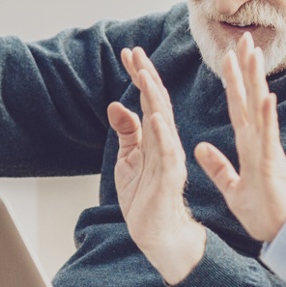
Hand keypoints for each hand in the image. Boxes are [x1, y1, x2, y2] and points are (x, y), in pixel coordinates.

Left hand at [107, 47, 206, 284]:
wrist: (158, 233)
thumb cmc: (145, 198)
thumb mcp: (129, 160)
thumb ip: (126, 133)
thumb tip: (116, 105)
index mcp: (156, 138)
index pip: (149, 99)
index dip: (140, 75)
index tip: (129, 53)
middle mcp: (166, 143)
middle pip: (157, 102)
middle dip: (146, 76)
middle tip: (135, 52)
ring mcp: (169, 158)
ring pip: (163, 121)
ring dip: (154, 97)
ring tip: (144, 74)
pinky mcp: (169, 177)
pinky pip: (166, 151)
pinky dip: (160, 132)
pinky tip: (154, 115)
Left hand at [194, 33, 285, 241]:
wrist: (283, 233)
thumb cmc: (263, 212)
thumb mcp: (232, 187)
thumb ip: (218, 166)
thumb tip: (200, 148)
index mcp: (248, 145)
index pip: (237, 106)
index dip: (233, 81)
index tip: (228, 57)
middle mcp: (258, 141)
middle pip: (249, 98)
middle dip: (246, 69)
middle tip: (243, 39)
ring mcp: (267, 149)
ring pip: (260, 109)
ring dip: (257, 81)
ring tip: (254, 55)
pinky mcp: (272, 164)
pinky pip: (268, 137)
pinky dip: (267, 117)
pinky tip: (266, 97)